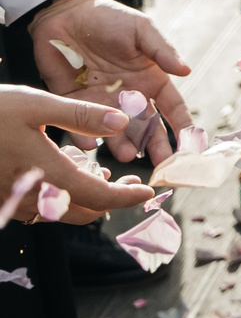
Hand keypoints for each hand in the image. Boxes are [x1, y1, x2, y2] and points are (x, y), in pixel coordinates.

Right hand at [0, 86, 152, 223]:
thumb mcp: (38, 104)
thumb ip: (82, 115)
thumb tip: (123, 123)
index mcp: (46, 172)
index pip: (98, 197)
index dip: (127, 198)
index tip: (148, 193)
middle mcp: (31, 194)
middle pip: (82, 212)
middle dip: (111, 200)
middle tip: (131, 182)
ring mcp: (13, 201)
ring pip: (61, 213)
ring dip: (87, 200)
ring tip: (104, 175)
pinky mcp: (2, 200)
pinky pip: (40, 209)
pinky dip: (62, 198)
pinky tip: (68, 175)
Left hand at [28, 0, 192, 165]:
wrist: (65, 14)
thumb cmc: (110, 18)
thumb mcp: (141, 30)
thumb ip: (162, 51)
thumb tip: (186, 70)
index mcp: (151, 79)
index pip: (172, 108)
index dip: (183, 126)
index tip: (191, 145)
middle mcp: (129, 96)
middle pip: (147, 127)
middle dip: (155, 146)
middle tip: (161, 165)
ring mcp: (101, 102)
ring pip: (115, 131)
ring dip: (121, 145)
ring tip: (125, 155)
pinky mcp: (73, 104)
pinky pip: (79, 125)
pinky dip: (84, 137)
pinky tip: (90, 145)